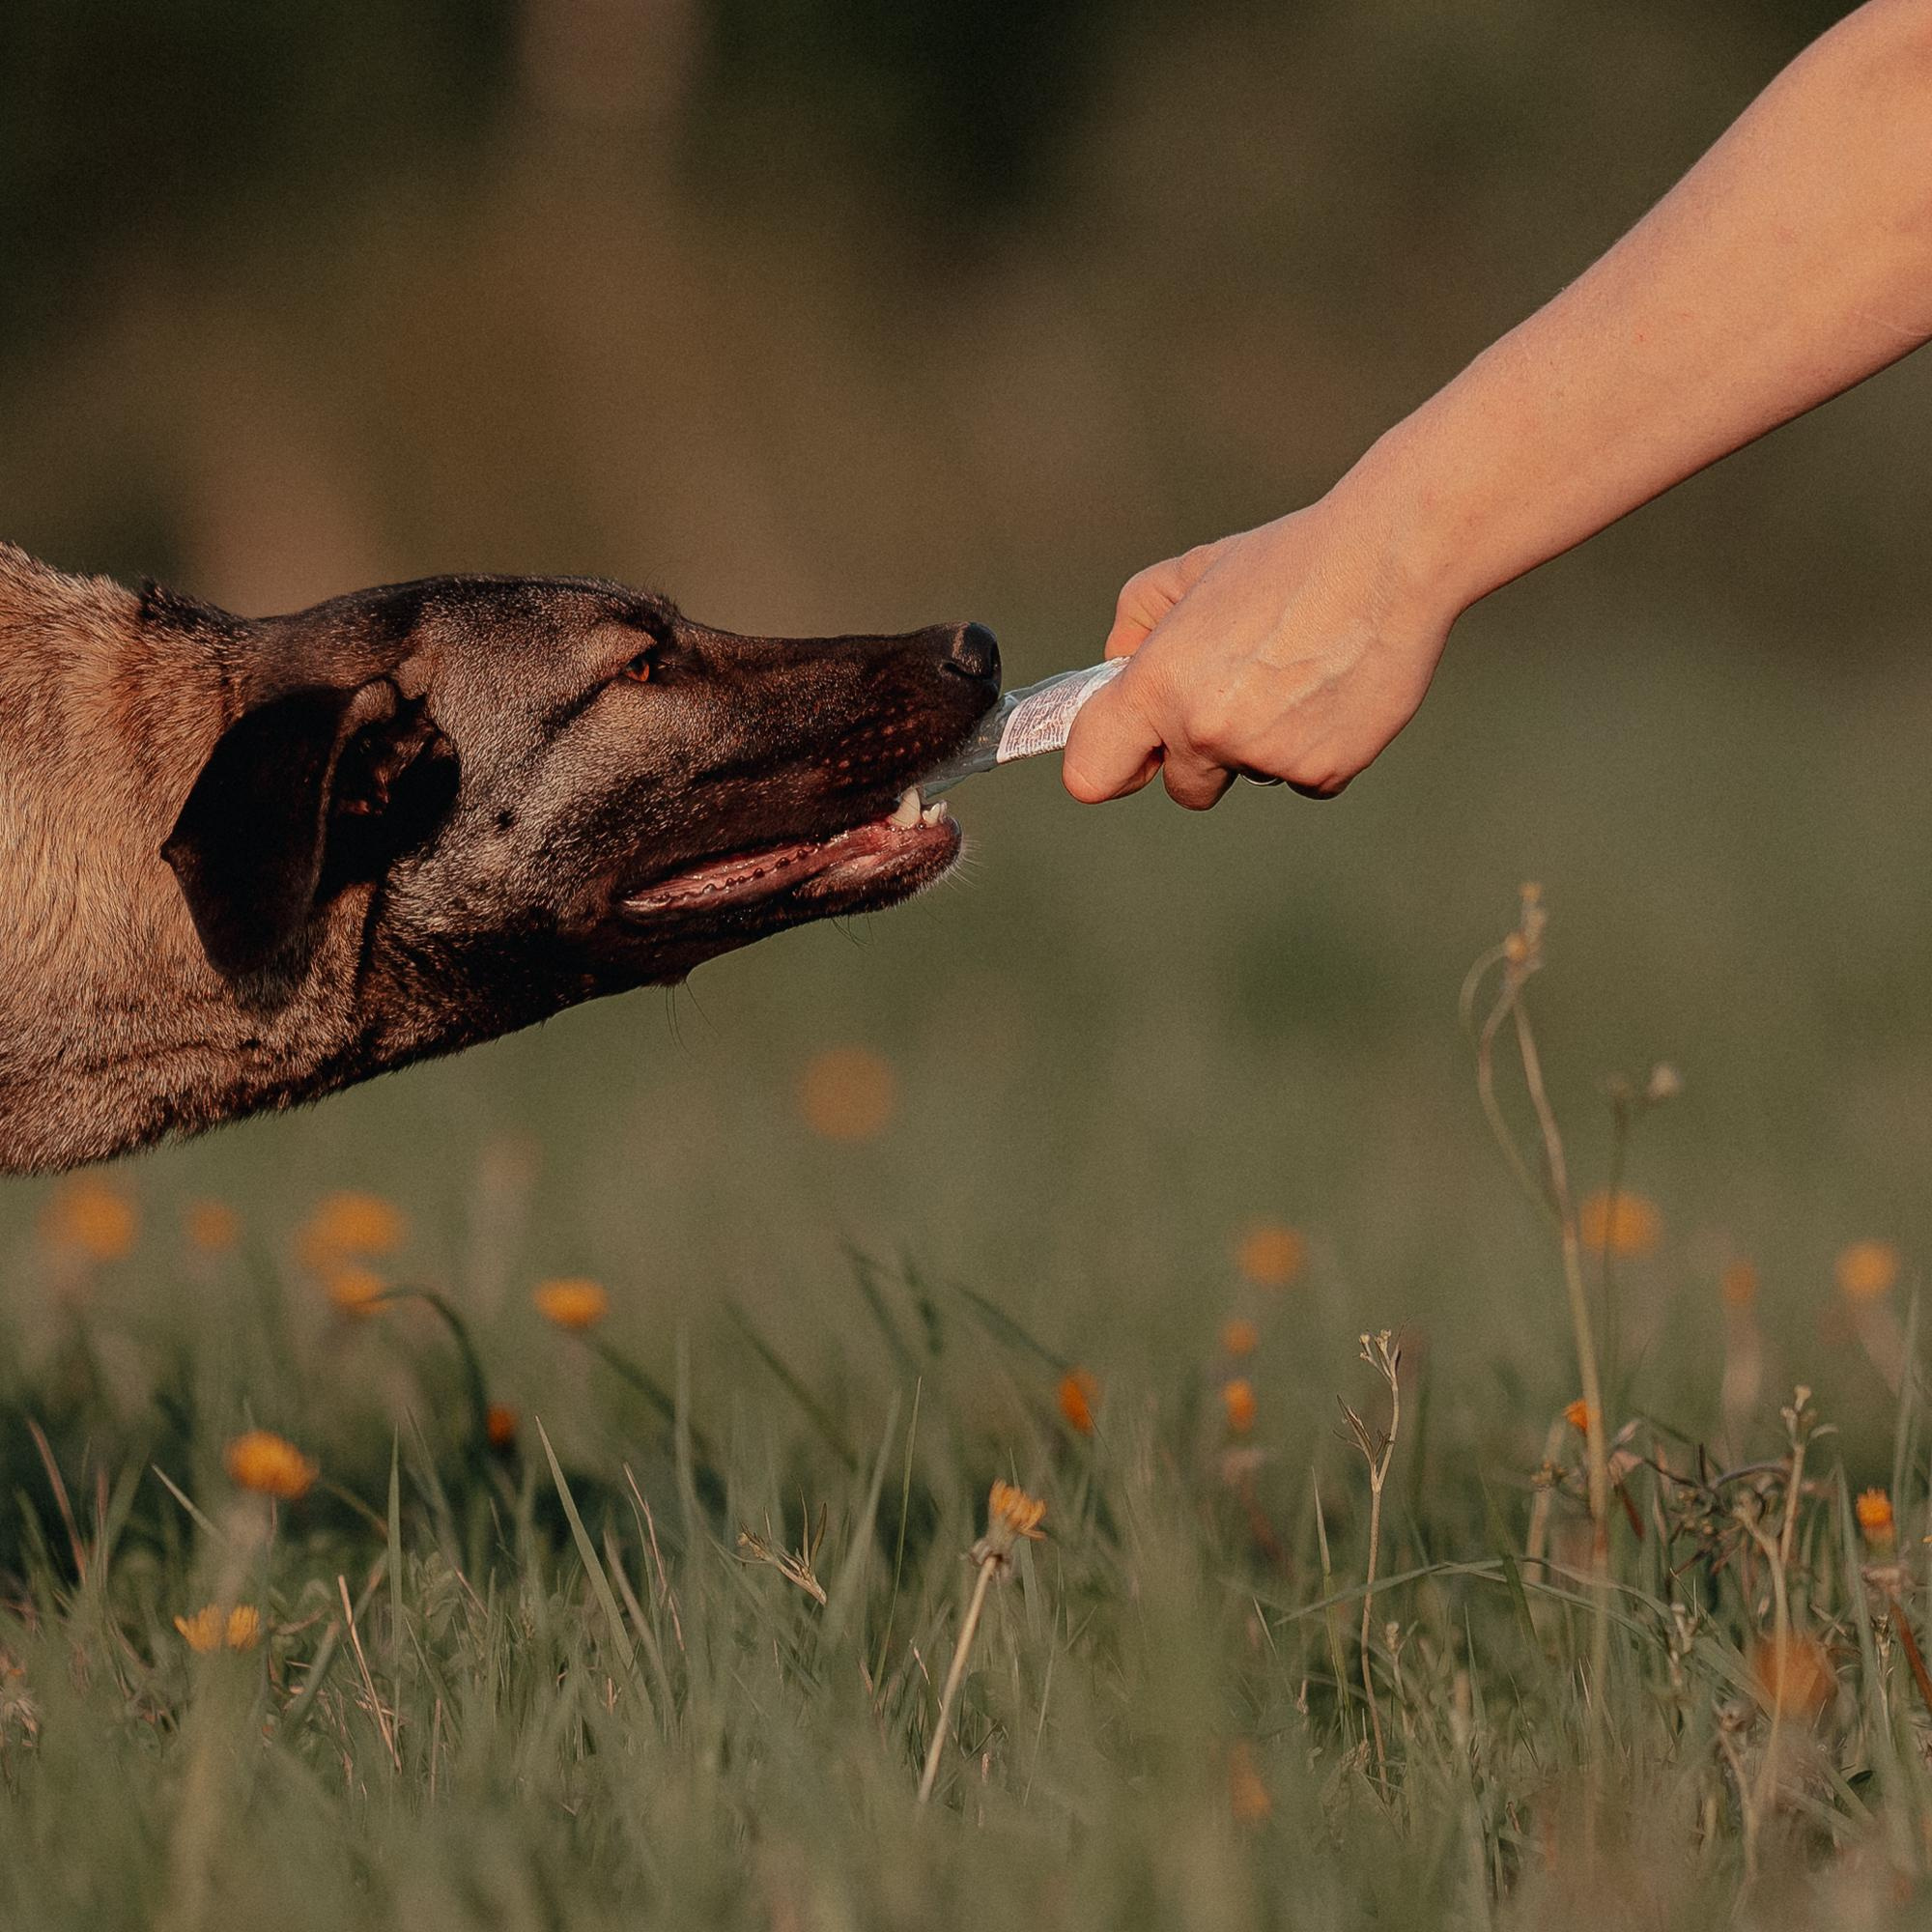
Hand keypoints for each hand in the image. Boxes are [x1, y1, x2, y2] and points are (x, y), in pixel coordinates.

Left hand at [1061, 495, 1453, 809]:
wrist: (1389, 561)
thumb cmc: (1287, 561)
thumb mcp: (1193, 570)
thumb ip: (1138, 619)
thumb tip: (1117, 664)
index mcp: (1157, 685)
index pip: (1090, 773)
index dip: (1110, 767)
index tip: (1136, 754)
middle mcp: (1203, 731)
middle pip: (1184, 788)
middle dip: (1202, 756)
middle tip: (1240, 696)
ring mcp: (1265, 757)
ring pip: (1250, 775)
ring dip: (1266, 743)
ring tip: (1299, 673)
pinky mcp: (1325, 771)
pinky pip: (1305, 779)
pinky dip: (1316, 748)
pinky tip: (1334, 690)